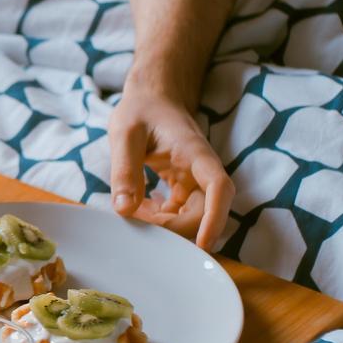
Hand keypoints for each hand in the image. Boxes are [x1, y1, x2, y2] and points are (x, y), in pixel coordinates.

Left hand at [107, 87, 233, 250]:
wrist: (151, 97)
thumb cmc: (140, 110)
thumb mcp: (124, 134)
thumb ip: (124, 170)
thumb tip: (124, 209)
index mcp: (194, 153)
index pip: (219, 188)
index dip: (215, 219)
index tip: (204, 245)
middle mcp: (201, 169)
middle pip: (206, 211)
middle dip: (177, 228)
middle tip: (139, 224)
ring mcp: (194, 179)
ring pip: (193, 215)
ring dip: (167, 225)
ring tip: (134, 215)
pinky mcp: (184, 185)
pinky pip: (180, 210)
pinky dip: (161, 217)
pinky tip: (139, 210)